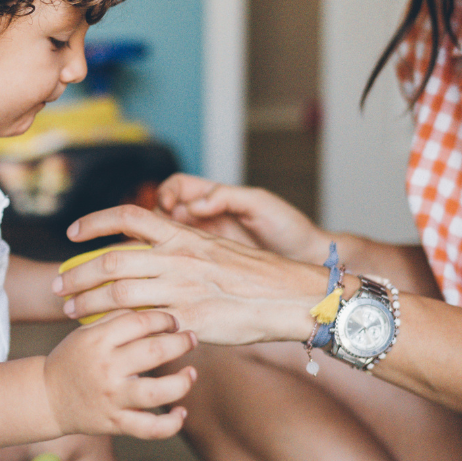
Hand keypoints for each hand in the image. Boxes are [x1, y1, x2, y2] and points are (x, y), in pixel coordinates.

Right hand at [43, 309, 197, 438]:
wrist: (46, 397)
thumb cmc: (72, 360)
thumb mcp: (86, 333)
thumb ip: (116, 318)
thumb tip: (153, 306)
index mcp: (98, 341)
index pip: (141, 321)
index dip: (164, 318)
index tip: (173, 322)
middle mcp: (106, 369)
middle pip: (155, 351)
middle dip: (181, 343)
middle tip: (190, 339)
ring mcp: (112, 398)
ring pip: (157, 392)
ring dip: (182, 382)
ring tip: (191, 374)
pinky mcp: (115, 423)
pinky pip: (150, 428)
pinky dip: (171, 423)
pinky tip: (181, 412)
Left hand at [55, 206, 327, 346]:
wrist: (290, 297)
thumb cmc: (255, 276)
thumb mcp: (215, 249)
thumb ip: (182, 249)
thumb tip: (153, 250)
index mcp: (183, 236)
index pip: (128, 217)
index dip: (94, 223)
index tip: (71, 234)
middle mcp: (178, 258)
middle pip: (112, 260)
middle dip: (78, 273)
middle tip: (60, 285)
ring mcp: (183, 289)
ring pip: (118, 292)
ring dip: (87, 301)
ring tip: (70, 311)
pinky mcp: (190, 320)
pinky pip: (143, 324)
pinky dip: (117, 327)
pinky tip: (103, 333)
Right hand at [157, 174, 328, 261]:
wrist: (307, 259)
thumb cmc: (288, 227)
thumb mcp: (259, 204)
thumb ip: (226, 197)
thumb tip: (195, 204)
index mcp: (214, 198)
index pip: (177, 188)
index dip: (166, 193)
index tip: (168, 206)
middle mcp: (205, 220)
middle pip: (164, 214)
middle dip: (154, 222)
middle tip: (158, 235)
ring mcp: (205, 244)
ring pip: (168, 241)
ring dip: (159, 246)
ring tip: (161, 256)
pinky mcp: (208, 267)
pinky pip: (182, 263)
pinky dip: (172, 265)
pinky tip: (174, 272)